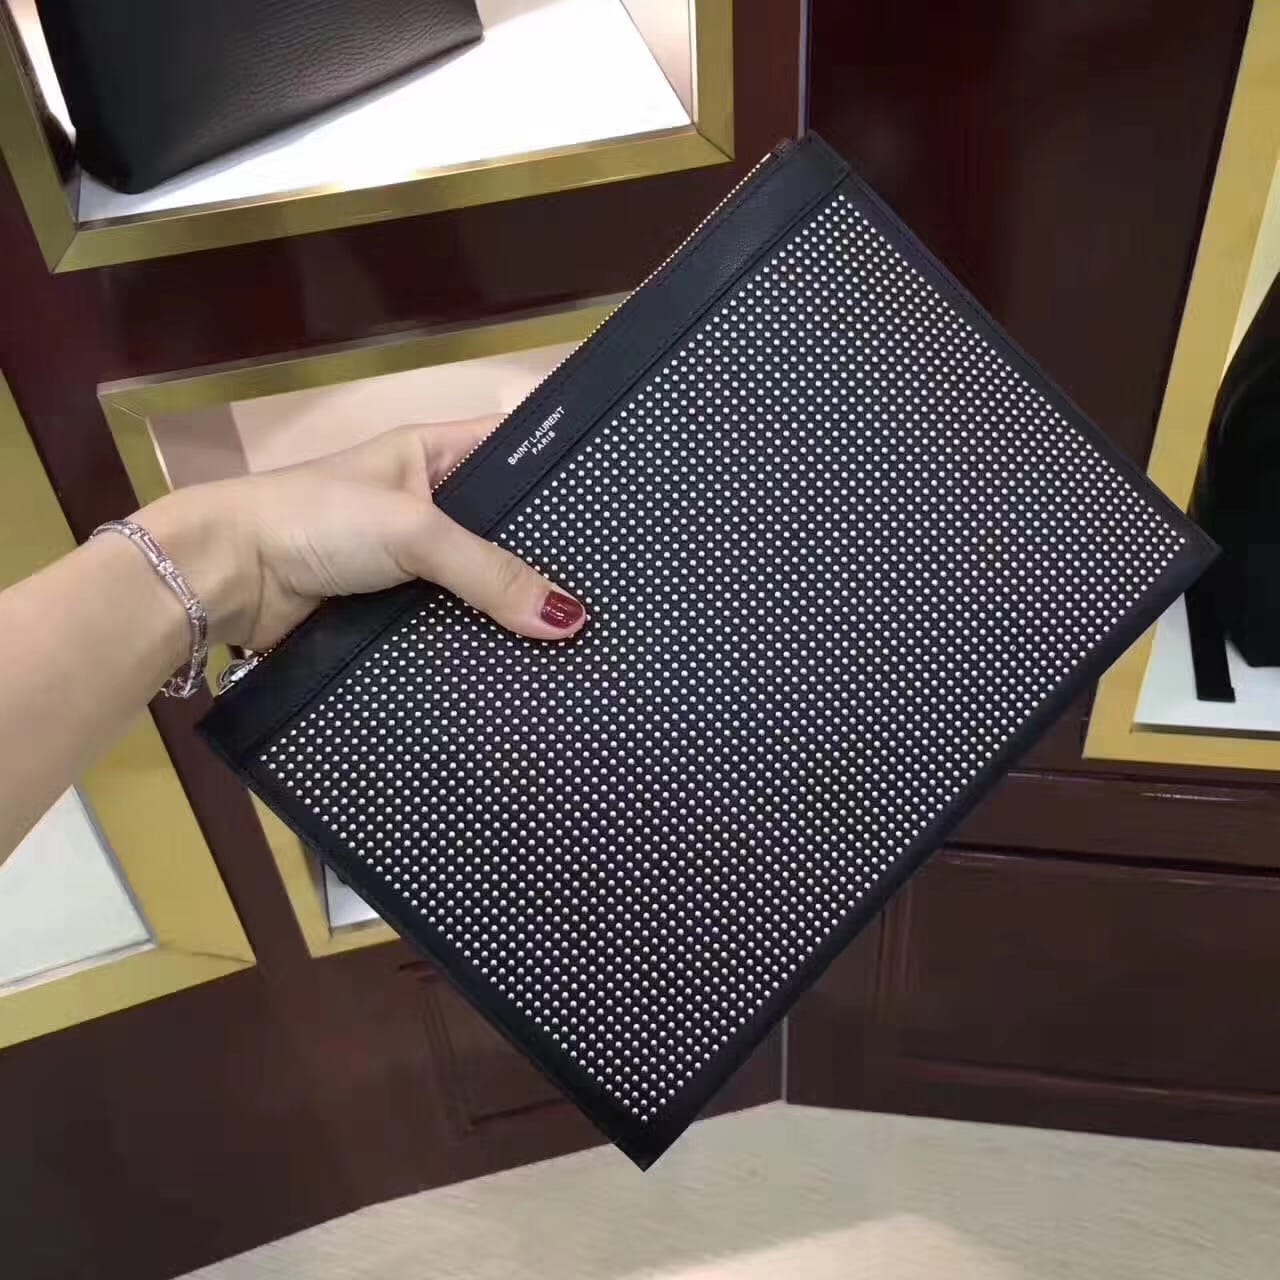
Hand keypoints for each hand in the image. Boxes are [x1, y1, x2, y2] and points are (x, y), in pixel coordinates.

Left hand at [139, 419, 585, 650]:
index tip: (621, 508)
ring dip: (513, 610)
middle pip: (504, 530)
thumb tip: (570, 622)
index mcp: (434, 454)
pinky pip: (450, 626)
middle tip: (614, 592)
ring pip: (480, 586)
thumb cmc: (317, 521)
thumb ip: (490, 572)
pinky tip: (525, 665)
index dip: (563, 476)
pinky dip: (477, 643)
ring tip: (584, 639)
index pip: (517, 453)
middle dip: (548, 560)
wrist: (223, 579)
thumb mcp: (414, 531)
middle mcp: (429, 504)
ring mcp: (410, 563)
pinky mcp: (393, 613)